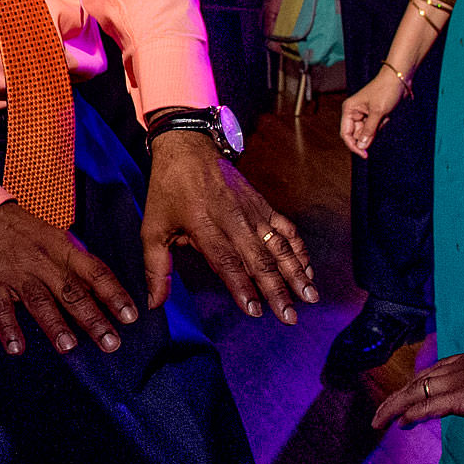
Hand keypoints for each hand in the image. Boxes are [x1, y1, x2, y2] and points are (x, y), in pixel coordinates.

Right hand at [0, 201, 139, 355]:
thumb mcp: (55, 241)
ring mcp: (18, 274)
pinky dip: (8, 328)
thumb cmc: (25, 235)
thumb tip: (105, 296)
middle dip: (93, 319)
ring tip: (69, 346)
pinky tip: (16, 348)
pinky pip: (0, 308)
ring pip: (40, 301)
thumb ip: (77, 267)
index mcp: (63, 251)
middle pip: (72, 292)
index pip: (95, 273)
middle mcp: (44, 262)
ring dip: (55, 325)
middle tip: (110, 343)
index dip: (115, 294)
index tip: (131, 316)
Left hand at [140, 130, 316, 321]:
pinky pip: (286, 229)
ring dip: (296, 272)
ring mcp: (252, 211)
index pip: (226, 261)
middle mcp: (233, 219)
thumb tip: (153, 304)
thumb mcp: (153, 227)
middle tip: (289, 316)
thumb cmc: (169, 189)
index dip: (241, 286)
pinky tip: (307, 269)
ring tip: (309, 296)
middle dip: (277, 289)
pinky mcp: (263, 205)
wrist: (188, 147)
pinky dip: (299, 249)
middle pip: (259, 258)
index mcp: (203, 225)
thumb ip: (156, 268)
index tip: (254, 309)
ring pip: (279, 245)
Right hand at [340, 65, 406, 157]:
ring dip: (377, 130)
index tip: (364, 155)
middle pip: (356, 135)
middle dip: (369, 136)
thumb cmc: (386, 90)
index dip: (354, 146)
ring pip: (367, 133)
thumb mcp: (378, 112)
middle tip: (380, 128)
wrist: (399, 79)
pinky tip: (387, 115)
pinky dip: (382, 125)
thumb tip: (362, 146)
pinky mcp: (373, 115)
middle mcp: (354, 113)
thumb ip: (369, 131)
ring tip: (384, 116)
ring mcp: (364, 114)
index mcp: (349, 110)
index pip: (346, 134)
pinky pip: (375, 128)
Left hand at [372, 344, 463, 430]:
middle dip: (397, 397)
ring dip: (393, 408)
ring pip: (414, 393)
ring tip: (379, 421)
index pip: (434, 371)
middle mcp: (457, 367)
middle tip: (381, 412)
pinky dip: (412, 415)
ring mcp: (457, 381)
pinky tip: (399, 423)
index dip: (416, 384)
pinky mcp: (460, 398)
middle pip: (417, 381)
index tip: (406, 393)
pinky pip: (428, 407)